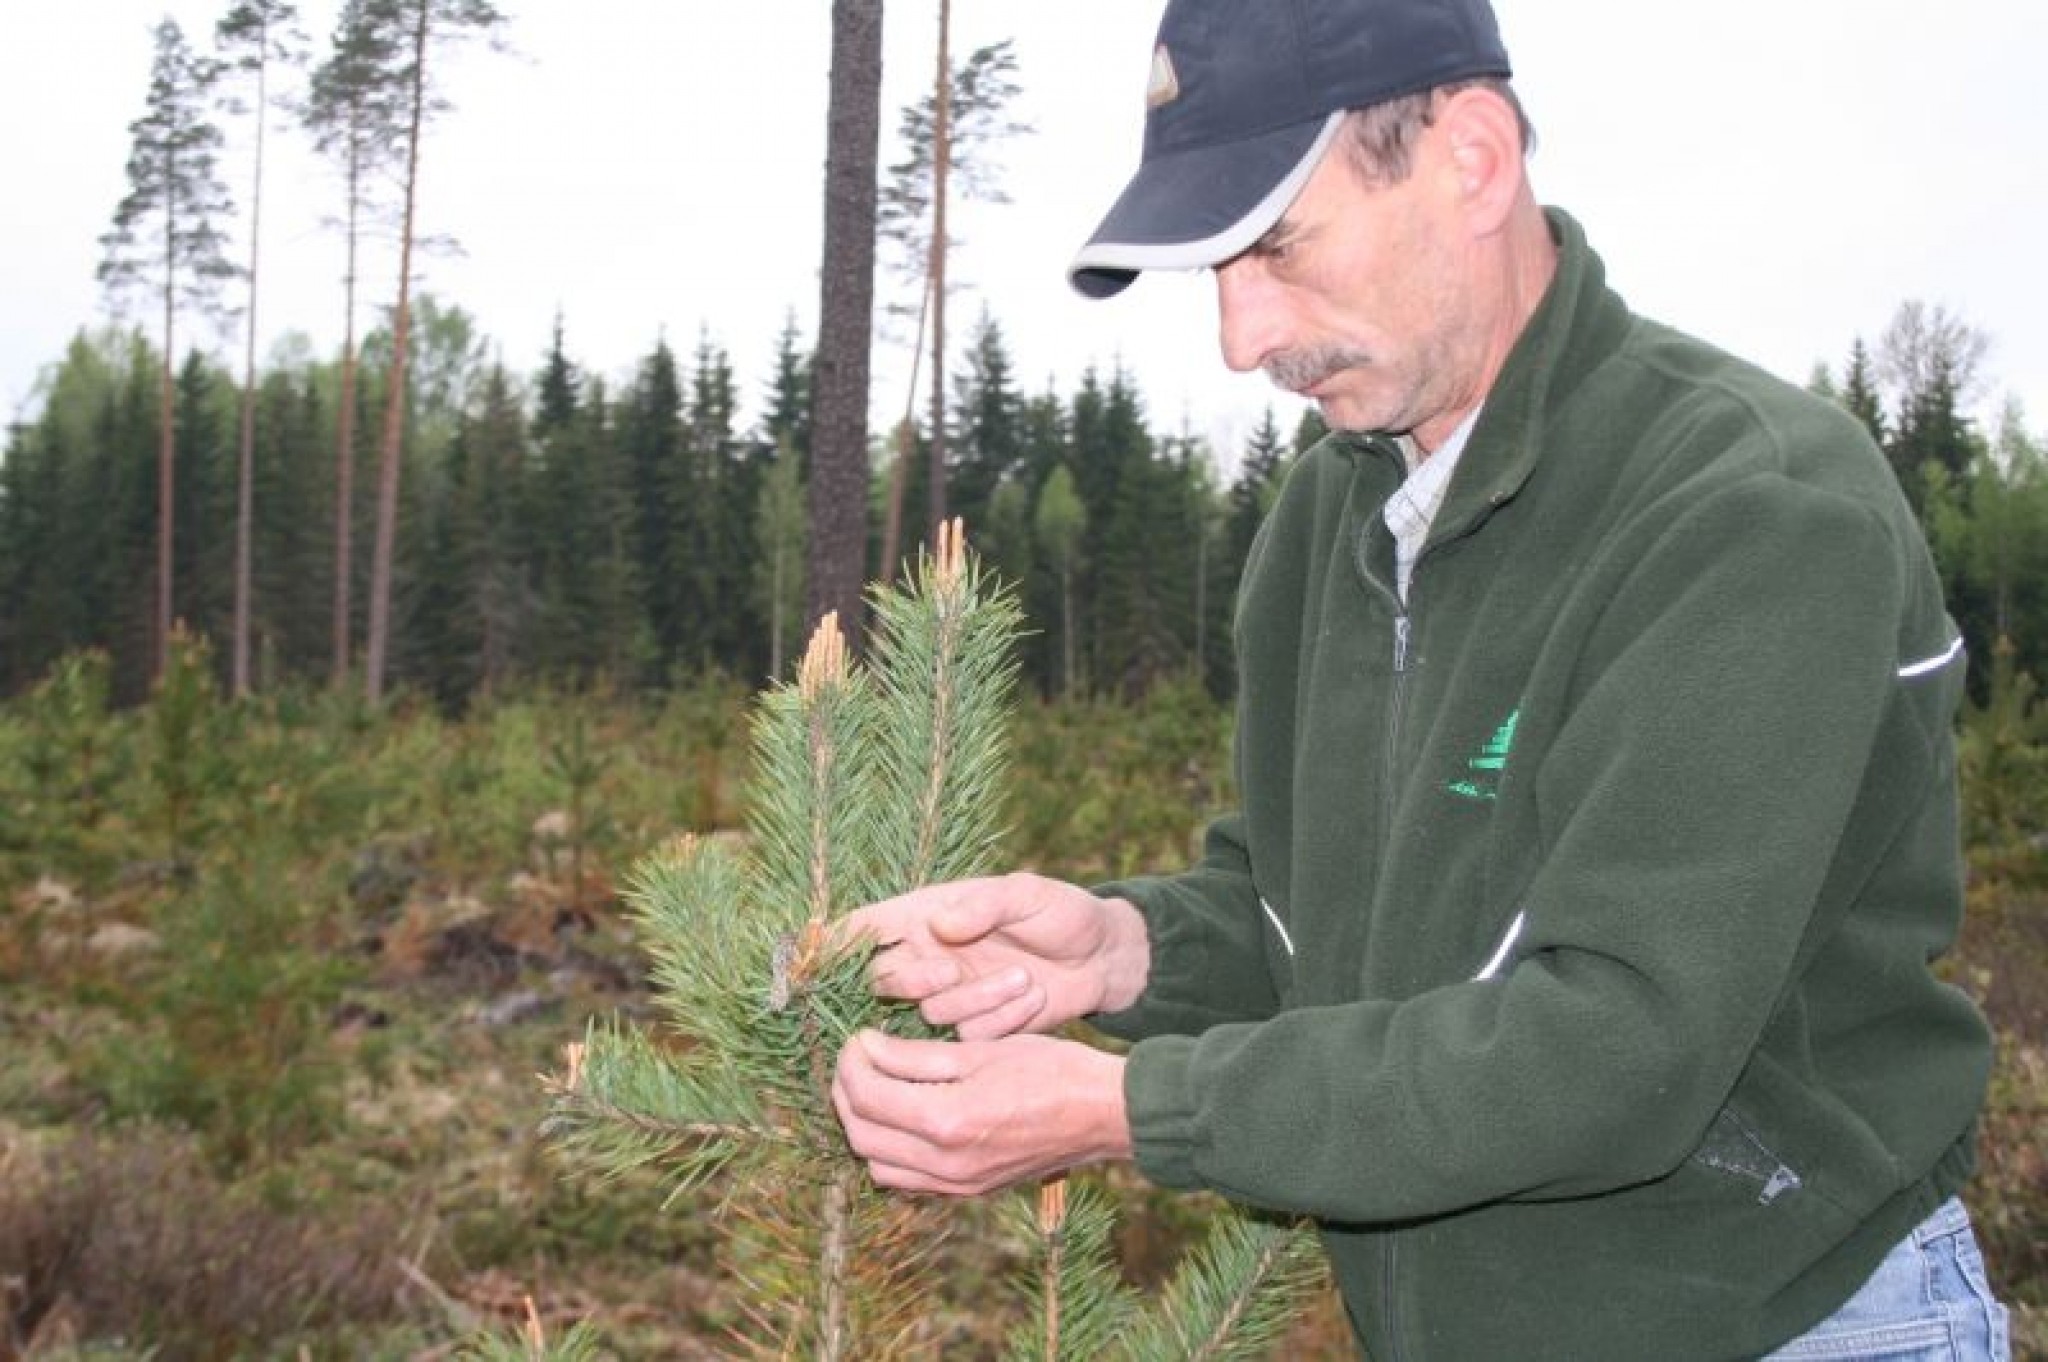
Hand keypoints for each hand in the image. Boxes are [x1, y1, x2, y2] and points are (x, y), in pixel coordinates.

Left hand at [832, 1029, 1130, 1194]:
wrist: (1104, 1114)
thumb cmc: (1052, 1070)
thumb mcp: (981, 1050)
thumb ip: (916, 1054)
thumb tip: (867, 1047)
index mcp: (947, 1120)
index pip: (867, 1096)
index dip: (850, 1062)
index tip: (857, 1037)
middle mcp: (945, 1164)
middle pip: (861, 1136)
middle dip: (847, 1094)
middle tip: (856, 1060)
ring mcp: (957, 1185)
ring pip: (878, 1166)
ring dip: (864, 1126)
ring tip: (875, 1087)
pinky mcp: (969, 1192)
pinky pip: (908, 1180)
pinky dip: (891, 1151)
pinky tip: (904, 1117)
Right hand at [844, 873, 1149, 1039]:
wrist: (1102, 958)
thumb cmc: (1061, 913)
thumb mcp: (1027, 893)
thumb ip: (984, 905)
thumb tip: (940, 924)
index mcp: (928, 915)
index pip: (866, 927)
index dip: (836, 941)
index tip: (822, 954)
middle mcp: (930, 957)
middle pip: (882, 981)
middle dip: (911, 980)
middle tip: (952, 969)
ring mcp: (951, 996)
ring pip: (931, 1012)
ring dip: (976, 998)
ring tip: (1024, 977)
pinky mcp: (977, 1029)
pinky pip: (969, 1035)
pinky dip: (1001, 1018)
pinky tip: (1033, 996)